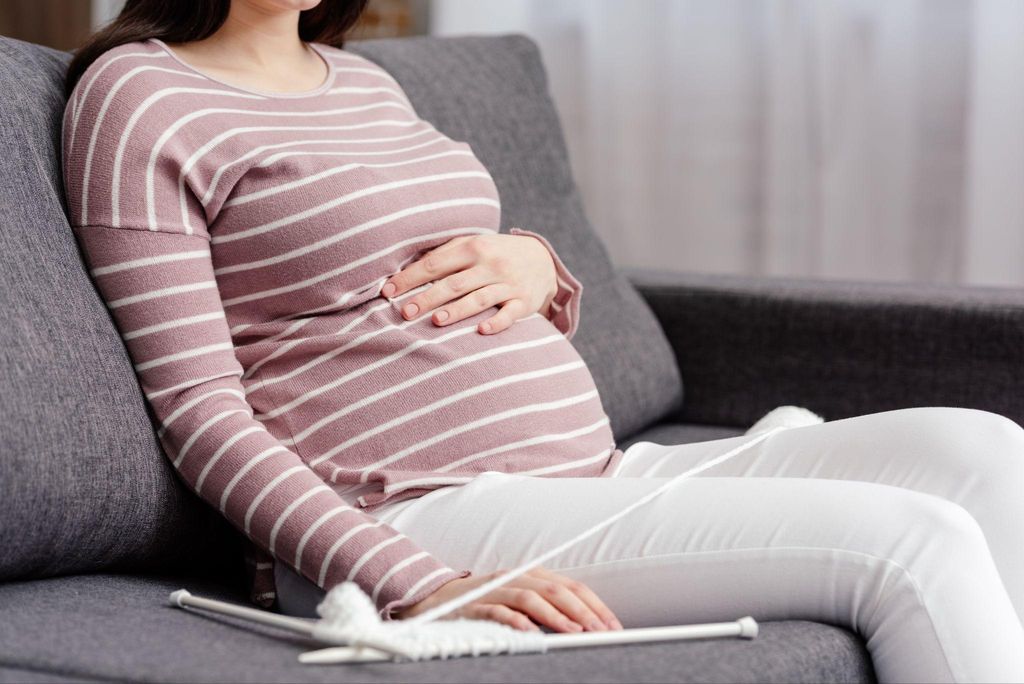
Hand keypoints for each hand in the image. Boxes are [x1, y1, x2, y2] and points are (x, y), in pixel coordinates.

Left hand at [381, 233, 558, 334]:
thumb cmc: (494, 254)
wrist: (542, 260)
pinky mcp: (524, 302)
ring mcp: (508, 284)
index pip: (435, 264)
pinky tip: (481, 330)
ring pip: (479, 298)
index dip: (410, 278)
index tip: (387, 292)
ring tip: (436, 321)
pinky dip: (496, 323)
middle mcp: (490, 264)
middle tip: (405, 313)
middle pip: (453, 283)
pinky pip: (509, 314)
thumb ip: (444, 254)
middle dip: (427, 298)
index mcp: (472, 247)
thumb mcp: (472, 245)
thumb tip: (403, 268)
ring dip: (457, 310)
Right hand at [393, 566, 623, 631]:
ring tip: (575, 632)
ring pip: (530, 597)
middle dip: (582, 610)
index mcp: (530, 574)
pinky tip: (531, 634)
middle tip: (602, 631)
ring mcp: (493, 590)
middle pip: (554, 588)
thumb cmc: (483, 604)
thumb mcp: (518, 601)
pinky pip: (496, 611)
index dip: (594, 604)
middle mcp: (514, 577)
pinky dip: (515, 621)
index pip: (569, 585)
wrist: (432, 601)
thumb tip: (584, 625)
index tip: (613, 626)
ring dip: (556, 616)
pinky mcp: (472, 606)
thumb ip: (546, 607)